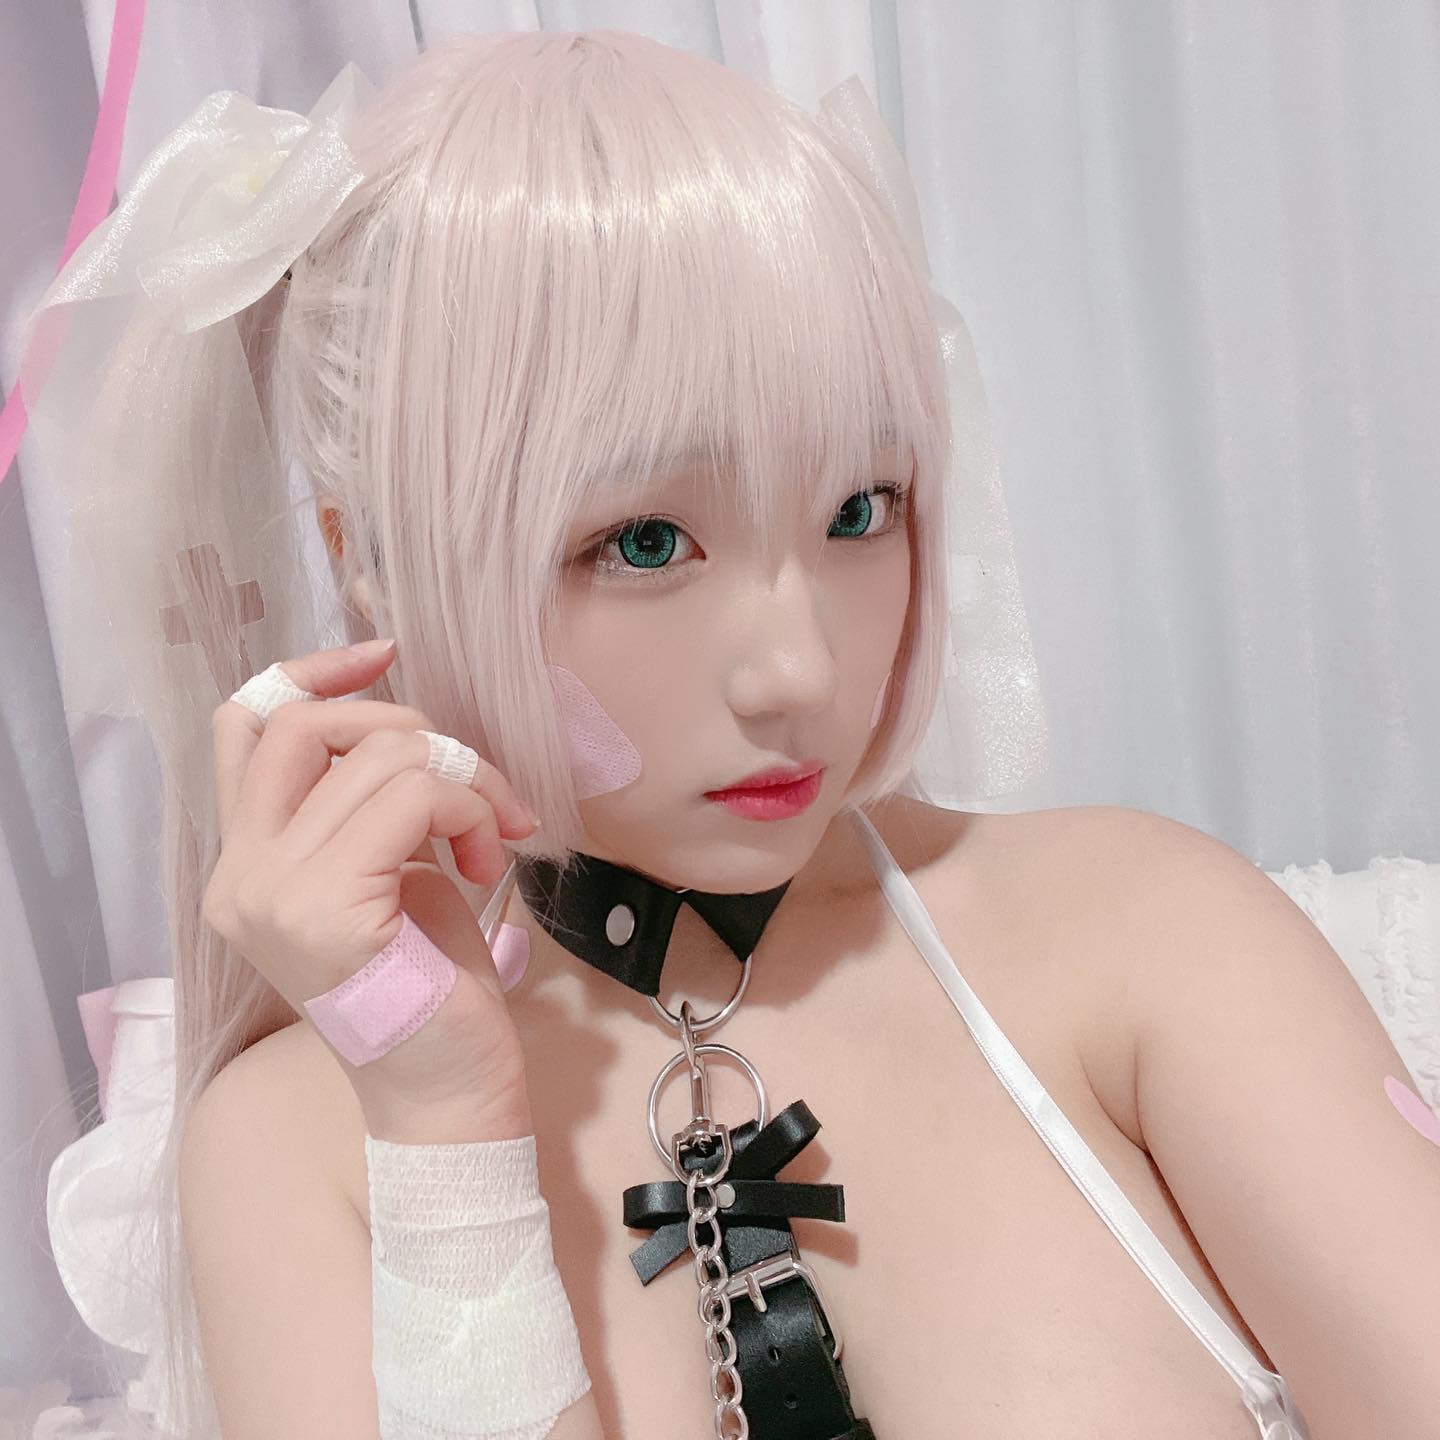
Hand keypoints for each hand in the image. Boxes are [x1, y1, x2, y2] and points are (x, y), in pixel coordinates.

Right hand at [203, 640, 537, 1138]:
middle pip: (309, 726)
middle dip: (411, 729)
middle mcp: (241, 876)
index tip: (383, 656)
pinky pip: (415, 797)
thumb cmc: (427, 981)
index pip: (244, 726)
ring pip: (385, 758)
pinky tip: (490, 861)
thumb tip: (403, 728)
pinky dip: (472, 809)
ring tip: (493, 837)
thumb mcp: (387, 868)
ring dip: (467, 782)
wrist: (446, 1088)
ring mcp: (275, 893)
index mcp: (245, 863)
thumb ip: (363, 801)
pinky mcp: (331, 910)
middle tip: (471, 782)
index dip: (312, 673)